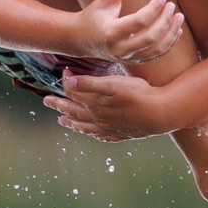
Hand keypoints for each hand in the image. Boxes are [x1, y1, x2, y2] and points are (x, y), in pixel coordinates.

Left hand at [45, 71, 171, 141]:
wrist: (161, 113)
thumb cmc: (138, 95)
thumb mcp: (113, 84)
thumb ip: (90, 84)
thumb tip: (68, 82)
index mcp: (94, 104)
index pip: (74, 93)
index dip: (66, 82)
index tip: (64, 71)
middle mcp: (99, 118)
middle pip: (74, 111)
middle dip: (59, 104)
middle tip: (47, 101)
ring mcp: (109, 128)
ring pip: (85, 126)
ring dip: (72, 122)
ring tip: (62, 121)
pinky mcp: (121, 134)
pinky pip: (102, 136)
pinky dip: (93, 134)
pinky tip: (92, 134)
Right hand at [73, 0, 183, 64]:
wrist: (81, 41)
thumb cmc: (92, 17)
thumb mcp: (103, 1)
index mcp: (110, 32)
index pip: (139, 22)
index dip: (153, 9)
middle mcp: (119, 48)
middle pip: (150, 38)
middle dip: (164, 21)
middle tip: (172, 6)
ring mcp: (127, 58)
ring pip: (156, 50)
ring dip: (171, 34)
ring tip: (179, 18)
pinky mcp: (133, 61)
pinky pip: (155, 56)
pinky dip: (168, 44)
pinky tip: (177, 31)